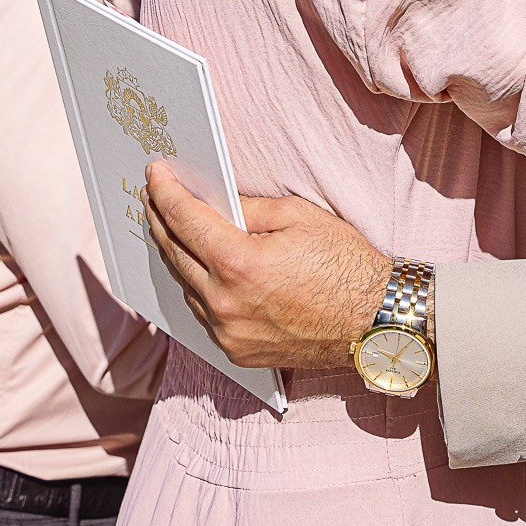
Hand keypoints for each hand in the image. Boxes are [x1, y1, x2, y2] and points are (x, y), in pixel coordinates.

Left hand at [142, 163, 391, 369]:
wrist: (373, 323)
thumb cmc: (344, 264)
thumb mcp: (298, 216)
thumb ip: (247, 208)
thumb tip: (215, 202)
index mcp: (237, 263)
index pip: (184, 219)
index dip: (164, 192)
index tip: (154, 173)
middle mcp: (224, 302)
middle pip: (174, 253)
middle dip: (160, 219)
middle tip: (152, 196)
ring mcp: (227, 332)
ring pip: (184, 286)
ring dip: (176, 255)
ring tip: (172, 230)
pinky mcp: (236, 352)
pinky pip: (203, 313)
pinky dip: (196, 287)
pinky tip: (198, 269)